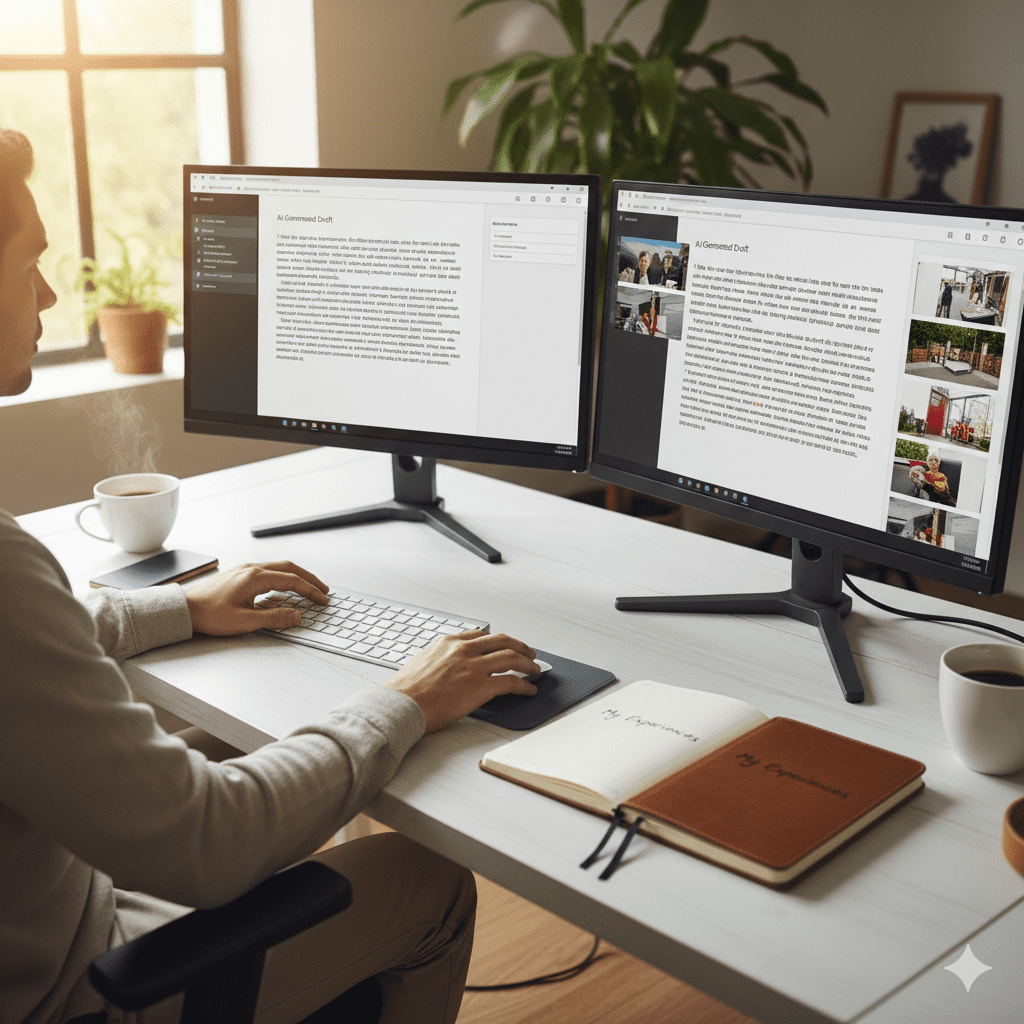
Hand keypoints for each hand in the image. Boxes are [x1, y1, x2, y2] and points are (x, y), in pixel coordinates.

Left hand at [183, 561, 328, 635]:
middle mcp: (252, 569)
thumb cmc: (209, 614)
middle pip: (289, 568)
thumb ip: (274, 617)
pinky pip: (268, 570)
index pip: (292, 581)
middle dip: (309, 579)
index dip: (310, 590)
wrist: (183, 608)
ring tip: (308, 587)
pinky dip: (283, 577)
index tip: (322, 599)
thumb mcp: (244, 621)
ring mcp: (245, 569)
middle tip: (323, 590)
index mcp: (255, 577)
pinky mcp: (239, 574)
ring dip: (296, 576)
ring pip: (279, 567)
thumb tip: (297, 615)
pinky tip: (283, 588)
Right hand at [385, 631, 541, 732]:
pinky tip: (529, 690)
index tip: (504, 644)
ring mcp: (473, 667)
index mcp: (448, 643)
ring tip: (535, 669)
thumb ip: (439, 659)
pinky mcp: (480, 687)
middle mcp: (464, 650)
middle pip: (502, 641)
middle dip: (520, 646)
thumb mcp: (421, 662)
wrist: (401, 705)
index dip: (497, 641)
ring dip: (528, 663)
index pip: (481, 635)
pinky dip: (525, 685)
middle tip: (529, 652)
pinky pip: (511, 682)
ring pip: (511, 657)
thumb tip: (445, 665)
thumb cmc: (405, 691)